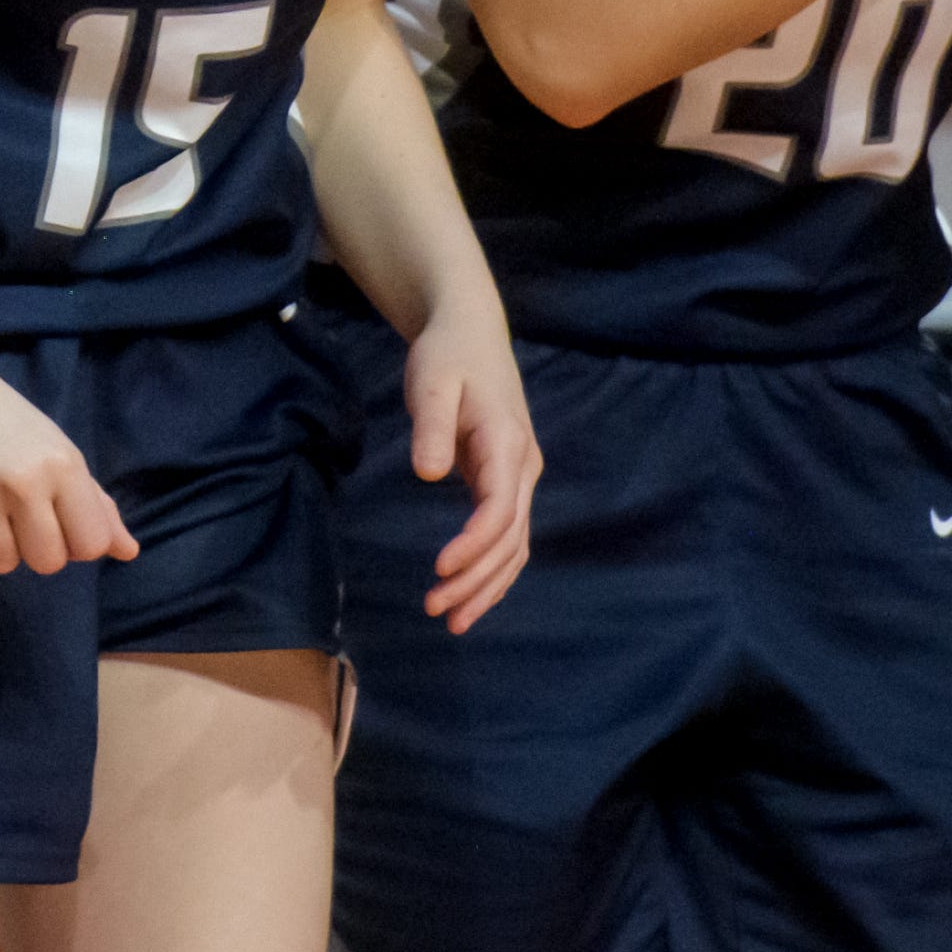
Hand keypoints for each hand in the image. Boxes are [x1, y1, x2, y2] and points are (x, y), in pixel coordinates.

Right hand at [0, 346, 134, 576]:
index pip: (91, 545)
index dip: (70, 539)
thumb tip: (128, 552)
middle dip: (28, 543)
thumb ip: (92, 501)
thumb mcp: (50, 446)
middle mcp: (23, 479)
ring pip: (0, 564)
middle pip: (47, 563)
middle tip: (3, 502)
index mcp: (61, 462)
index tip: (47, 514)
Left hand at [402, 303, 537, 631]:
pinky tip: (469, 596)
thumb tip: (428, 473)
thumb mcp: (431, 379)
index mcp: (507, 443)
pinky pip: (508, 536)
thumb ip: (430, 425)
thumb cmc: (447, 354)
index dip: (473, 544)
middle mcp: (523, 467)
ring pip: (515, 545)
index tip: (440, 569)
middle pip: (510, 538)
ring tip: (450, 618)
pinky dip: (493, 570)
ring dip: (487, 585)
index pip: (499, 508)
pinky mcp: (507, 481)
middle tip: (436, 609)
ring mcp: (519, 477)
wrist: (469, 333)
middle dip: (478, 580)